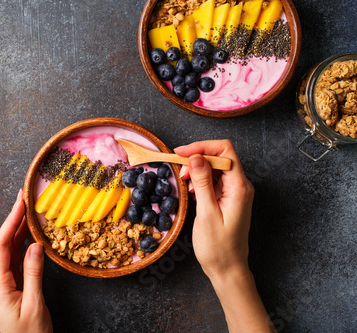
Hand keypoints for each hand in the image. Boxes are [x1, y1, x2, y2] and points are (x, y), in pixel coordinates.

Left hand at [0, 189, 52, 332]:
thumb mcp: (34, 305)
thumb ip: (34, 274)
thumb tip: (36, 245)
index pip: (1, 246)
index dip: (10, 222)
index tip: (20, 203)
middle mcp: (0, 280)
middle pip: (4, 243)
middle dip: (13, 219)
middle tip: (24, 198)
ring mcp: (8, 282)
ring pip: (12, 249)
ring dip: (19, 229)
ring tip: (29, 210)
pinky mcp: (17, 285)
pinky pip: (19, 259)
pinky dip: (26, 244)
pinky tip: (33, 234)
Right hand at [175, 139, 253, 277]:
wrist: (227, 268)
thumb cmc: (218, 247)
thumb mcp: (207, 213)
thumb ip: (203, 183)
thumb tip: (196, 157)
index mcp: (239, 188)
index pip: (225, 151)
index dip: (202, 147)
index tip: (181, 153)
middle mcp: (240, 186)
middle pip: (220, 156)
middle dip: (197, 157)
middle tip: (178, 168)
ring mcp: (235, 192)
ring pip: (216, 167)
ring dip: (197, 169)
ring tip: (183, 181)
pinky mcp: (228, 199)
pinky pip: (214, 180)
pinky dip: (200, 180)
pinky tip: (191, 190)